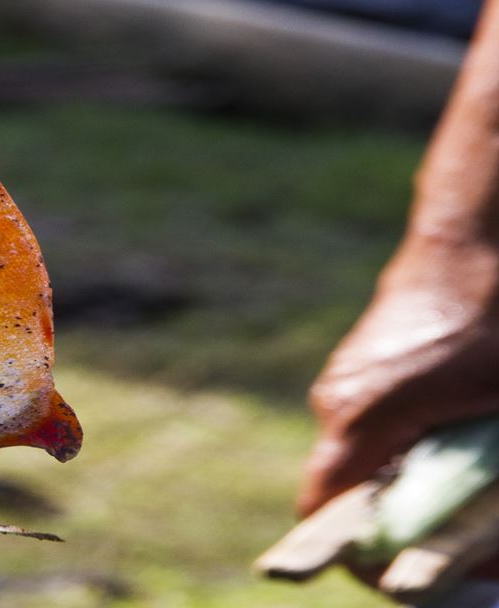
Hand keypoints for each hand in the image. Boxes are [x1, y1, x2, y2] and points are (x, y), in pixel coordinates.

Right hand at [299, 235, 498, 581]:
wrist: (476, 233)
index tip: (413, 588)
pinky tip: (468, 449)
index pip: (324, 516)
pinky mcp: (366, 368)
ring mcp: (347, 383)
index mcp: (360, 418)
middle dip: (405, 534)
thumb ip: (493, 490)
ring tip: (478, 505)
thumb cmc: (494, 318)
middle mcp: (339, 403)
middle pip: (351, 495)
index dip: (361, 563)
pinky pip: (379, 431)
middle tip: (471, 557)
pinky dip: (416, 456)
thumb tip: (492, 556)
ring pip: (368, 463)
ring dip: (415, 491)